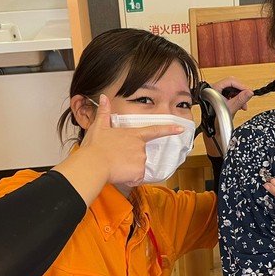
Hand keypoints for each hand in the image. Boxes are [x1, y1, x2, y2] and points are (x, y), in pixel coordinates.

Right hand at [55, 94, 183, 203]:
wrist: (94, 164)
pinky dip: (129, 178)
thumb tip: (103, 97)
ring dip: (129, 168)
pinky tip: (118, 174)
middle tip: (115, 157)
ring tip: (115, 165)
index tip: (181, 129)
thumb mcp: (99, 126)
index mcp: (134, 134)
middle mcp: (140, 147)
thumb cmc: (95, 146)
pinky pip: (136, 178)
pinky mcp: (139, 172)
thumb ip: (104, 112)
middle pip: (140, 153)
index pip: (155, 130)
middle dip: (130, 157)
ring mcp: (141, 160)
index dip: (169, 130)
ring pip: (138, 166)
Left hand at [211, 77, 253, 117]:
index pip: (231, 81)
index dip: (241, 86)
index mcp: (214, 88)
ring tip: (242, 106)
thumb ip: (240, 99)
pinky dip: (236, 100)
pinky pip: (231, 94)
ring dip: (239, 98)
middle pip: (232, 85)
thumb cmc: (216, 118)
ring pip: (232, 90)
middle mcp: (215, 88)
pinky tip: (239, 106)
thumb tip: (249, 92)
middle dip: (241, 93)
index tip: (248, 92)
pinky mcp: (220, 97)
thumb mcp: (230, 108)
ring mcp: (217, 92)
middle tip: (245, 100)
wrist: (213, 126)